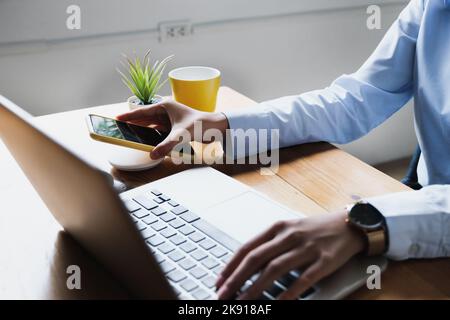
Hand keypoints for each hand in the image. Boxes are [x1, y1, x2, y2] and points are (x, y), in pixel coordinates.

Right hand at [117, 99, 228, 158]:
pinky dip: (152, 136)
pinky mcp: (175, 128)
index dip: (128, 116)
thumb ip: (166, 146)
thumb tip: (153, 155)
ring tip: (129, 135)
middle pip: (144, 118)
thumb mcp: (182, 135)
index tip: (116, 118)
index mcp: (165, 106)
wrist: (217, 128)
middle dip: (132, 124)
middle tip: (118, 129)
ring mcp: (170, 119)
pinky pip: (159, 132)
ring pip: (151, 125)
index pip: (142, 111)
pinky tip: (146, 142)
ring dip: (142, 130)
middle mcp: (166, 111)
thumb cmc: (202, 125)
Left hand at [215, 211, 365, 299]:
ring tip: (243, 302)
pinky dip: (287, 294)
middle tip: (223, 295)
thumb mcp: (290, 228)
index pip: (248, 247)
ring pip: (274, 269)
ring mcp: (306, 248)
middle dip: (236, 279)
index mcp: (278, 227)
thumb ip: (270, 243)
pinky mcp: (324, 261)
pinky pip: (302, 280)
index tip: (219, 281)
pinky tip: (277, 304)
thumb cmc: (316, 229)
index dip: (231, 266)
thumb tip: (246, 263)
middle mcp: (289, 236)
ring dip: (255, 288)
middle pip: (256, 259)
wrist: (350, 225)